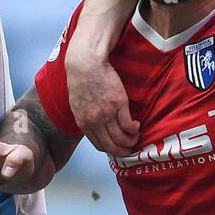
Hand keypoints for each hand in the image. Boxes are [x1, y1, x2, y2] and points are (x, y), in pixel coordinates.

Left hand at [65, 37, 138, 155]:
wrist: (86, 63)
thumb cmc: (81, 80)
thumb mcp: (77, 104)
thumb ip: (85, 117)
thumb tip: (95, 126)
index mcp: (83, 123)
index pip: (99, 145)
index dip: (110, 150)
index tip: (117, 148)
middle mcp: (95, 122)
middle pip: (111, 146)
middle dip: (122, 151)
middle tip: (130, 149)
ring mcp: (107, 114)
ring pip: (121, 138)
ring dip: (131, 141)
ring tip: (135, 137)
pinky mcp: (119, 104)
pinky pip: (129, 125)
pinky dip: (134, 129)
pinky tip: (137, 126)